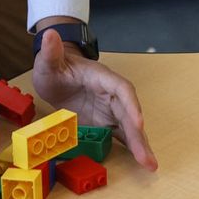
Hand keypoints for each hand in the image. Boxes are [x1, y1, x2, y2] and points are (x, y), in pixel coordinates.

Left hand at [30, 28, 158, 170]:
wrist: (56, 74)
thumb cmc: (55, 66)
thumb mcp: (48, 61)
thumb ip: (50, 52)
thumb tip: (50, 34)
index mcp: (101, 77)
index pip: (121, 89)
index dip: (131, 105)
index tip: (138, 122)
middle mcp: (111, 94)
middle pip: (129, 113)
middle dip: (138, 135)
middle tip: (147, 158)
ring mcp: (109, 109)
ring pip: (129, 127)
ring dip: (140, 145)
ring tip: (150, 165)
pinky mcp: (105, 122)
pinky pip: (120, 135)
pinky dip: (130, 148)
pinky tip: (141, 162)